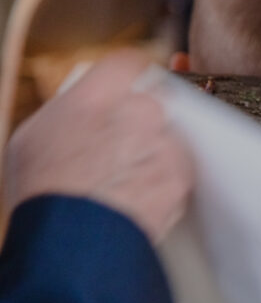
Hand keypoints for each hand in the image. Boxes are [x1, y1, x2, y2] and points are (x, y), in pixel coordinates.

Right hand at [3, 50, 193, 241]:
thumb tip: (85, 107)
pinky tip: (136, 193)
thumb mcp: (36, 135)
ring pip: (169, 135)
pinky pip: (178, 168)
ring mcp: (165, 141)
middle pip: (153, 101)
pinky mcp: (182, 174)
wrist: (71, 241)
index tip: (128, 87)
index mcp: (100, 93)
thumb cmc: (44, 189)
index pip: (128, 62)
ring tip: (123, 177)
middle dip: (142, 119)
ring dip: (155, 150)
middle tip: (120, 144)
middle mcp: (139, 109)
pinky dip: (164, 178)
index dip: (128, 76)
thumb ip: (70, 110)